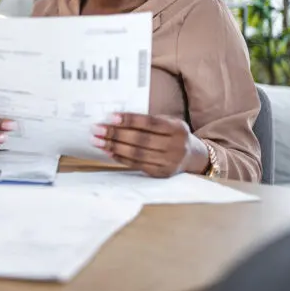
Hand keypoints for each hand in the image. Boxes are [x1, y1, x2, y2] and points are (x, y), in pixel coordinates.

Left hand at [91, 113, 209, 177]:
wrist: (193, 156)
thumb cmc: (173, 134)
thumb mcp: (168, 122)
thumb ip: (148, 121)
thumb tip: (116, 119)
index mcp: (177, 128)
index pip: (150, 123)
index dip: (130, 120)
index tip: (110, 117)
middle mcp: (176, 146)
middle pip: (141, 139)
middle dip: (116, 134)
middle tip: (97, 129)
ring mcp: (169, 162)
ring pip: (137, 154)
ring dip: (114, 147)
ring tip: (97, 141)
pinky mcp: (162, 174)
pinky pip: (137, 165)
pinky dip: (121, 158)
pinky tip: (109, 152)